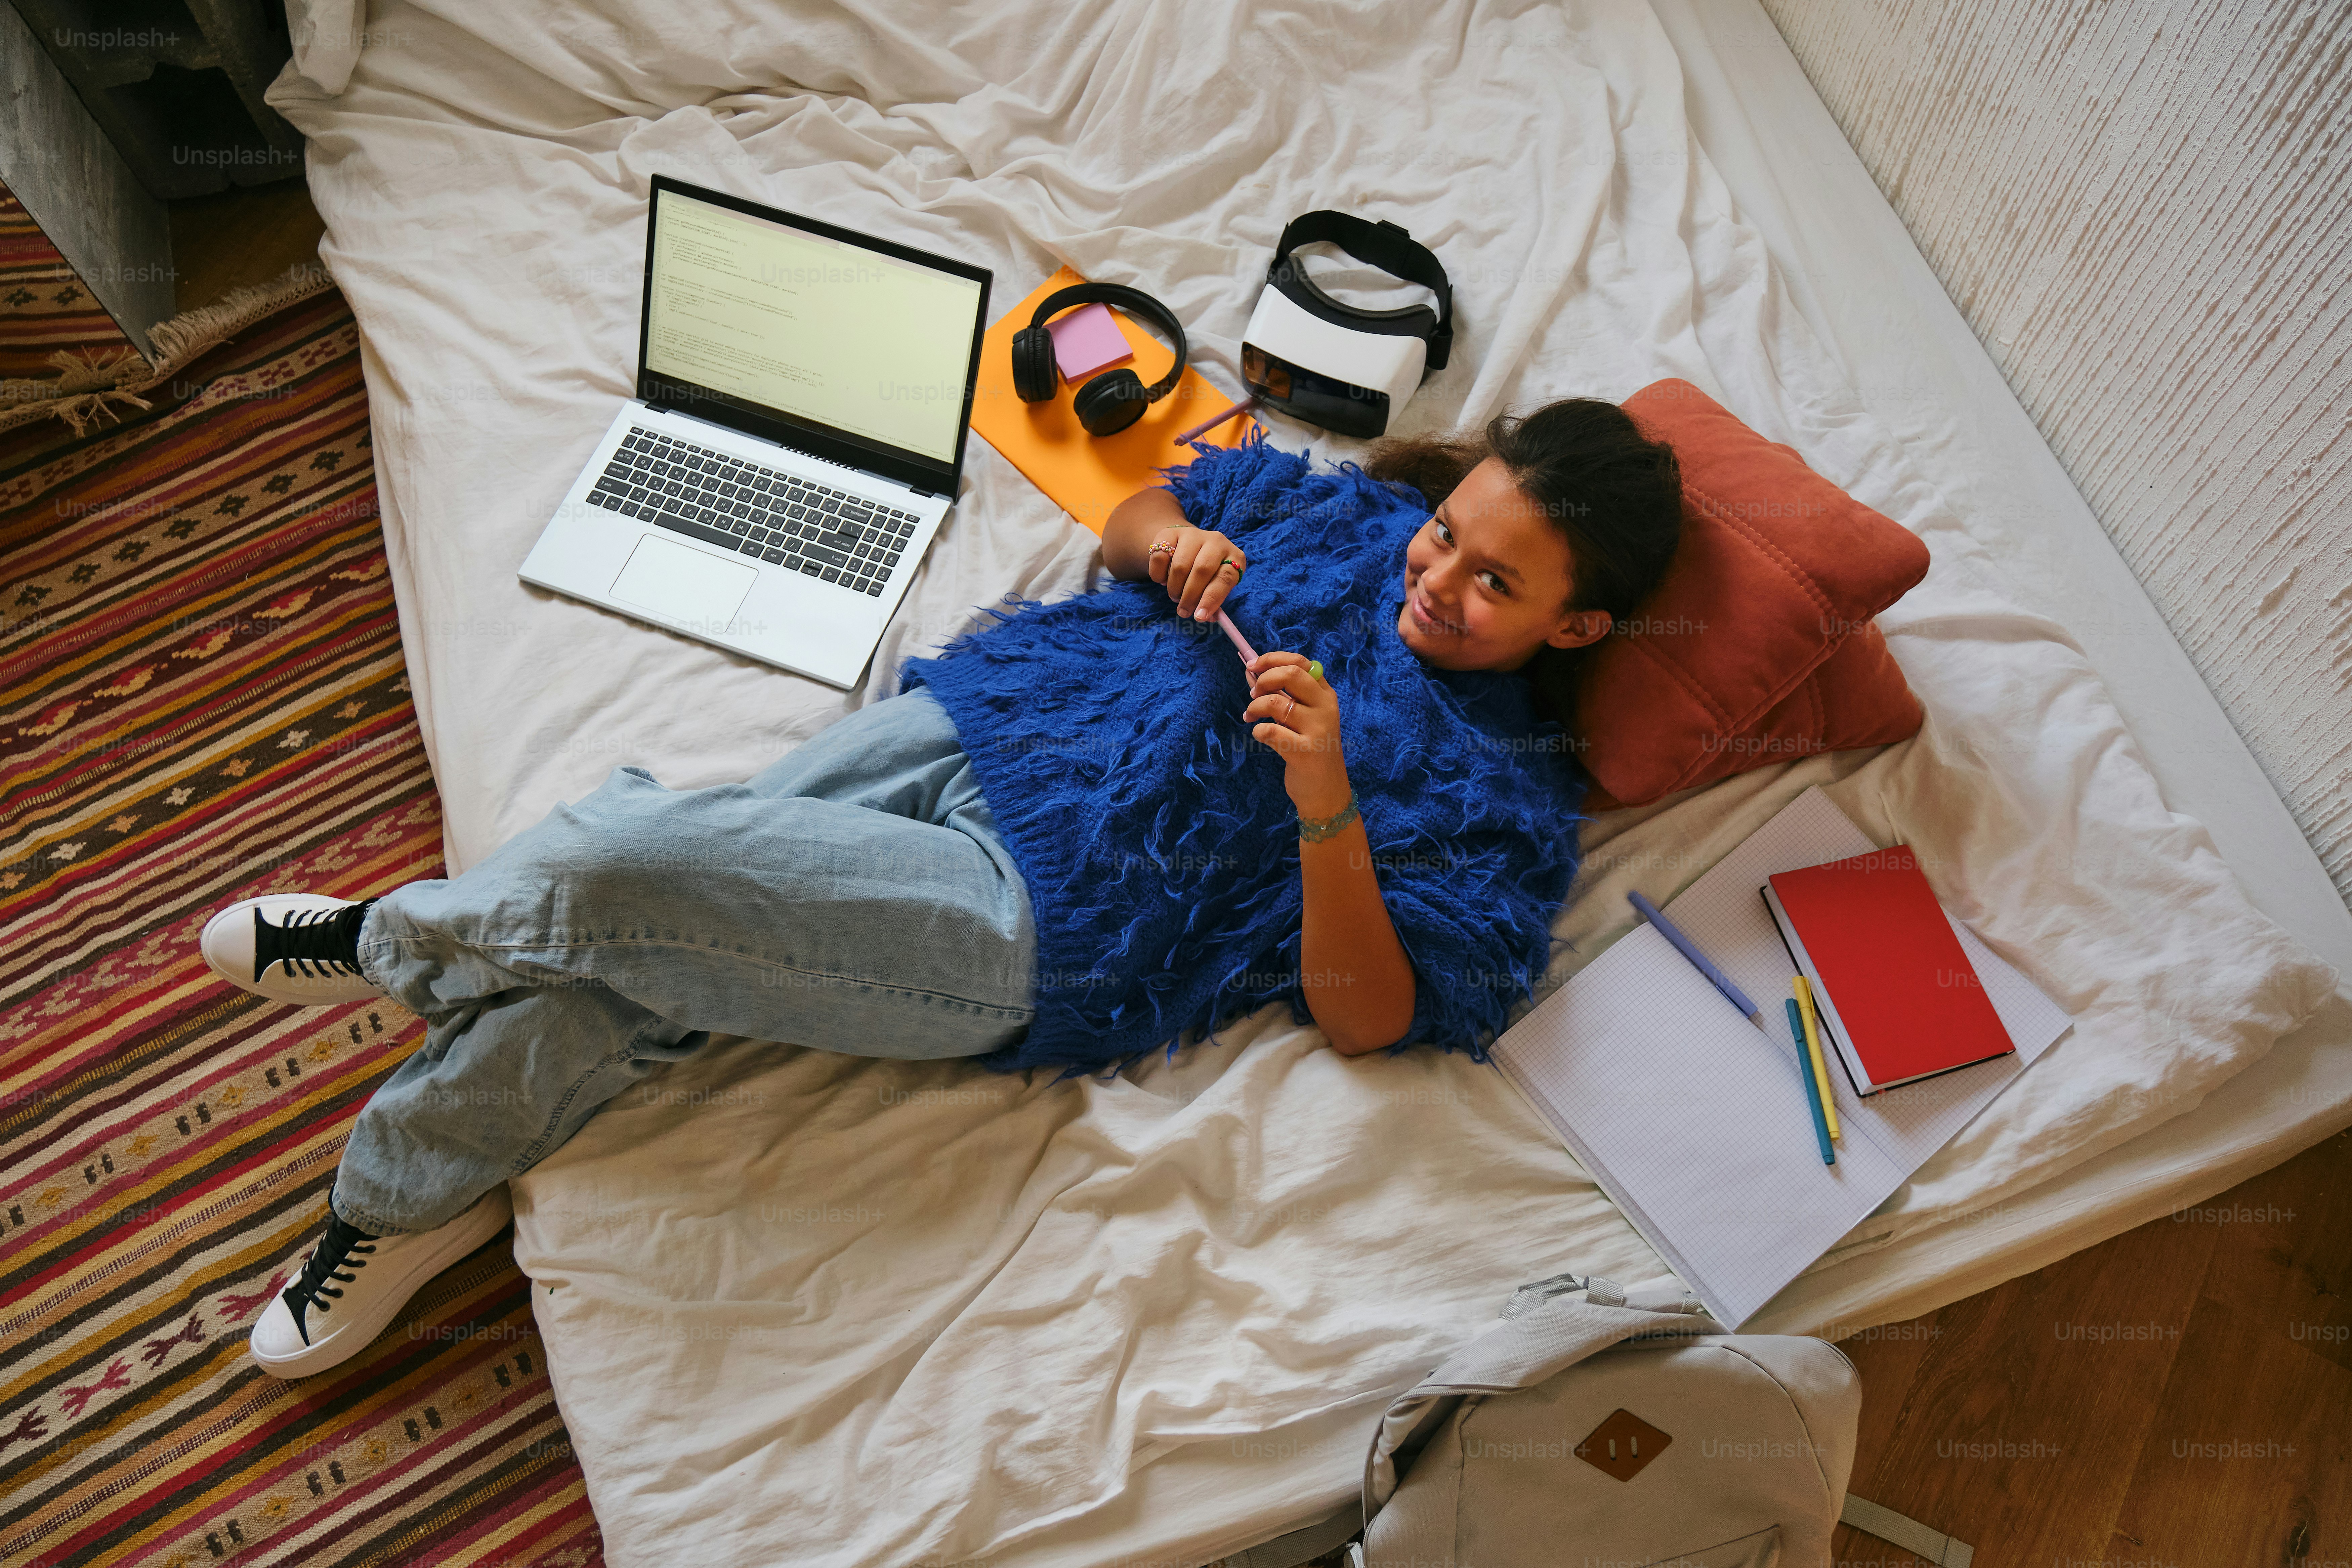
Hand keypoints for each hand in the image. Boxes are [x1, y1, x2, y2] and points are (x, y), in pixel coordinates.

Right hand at [1146, 525, 1247, 621]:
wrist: (1188, 545)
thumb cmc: (1208, 573)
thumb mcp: (1216, 586)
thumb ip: (1213, 603)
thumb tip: (1203, 617)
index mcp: (1234, 556)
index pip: (1225, 577)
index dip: (1212, 599)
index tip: (1199, 617)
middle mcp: (1216, 541)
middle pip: (1201, 570)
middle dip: (1190, 596)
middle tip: (1183, 611)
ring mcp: (1193, 534)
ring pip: (1179, 565)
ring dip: (1174, 588)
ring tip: (1175, 595)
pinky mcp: (1170, 533)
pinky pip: (1159, 557)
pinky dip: (1158, 575)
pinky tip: (1164, 580)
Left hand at [1243, 652, 1350, 814]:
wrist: (1325, 792)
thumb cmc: (1309, 750)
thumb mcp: (1298, 718)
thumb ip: (1278, 693)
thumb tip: (1251, 671)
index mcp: (1325, 694)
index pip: (1302, 662)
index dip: (1273, 659)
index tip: (1253, 666)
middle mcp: (1326, 707)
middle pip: (1291, 674)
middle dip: (1264, 679)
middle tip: (1252, 693)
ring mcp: (1318, 729)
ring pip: (1276, 702)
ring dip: (1255, 707)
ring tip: (1251, 717)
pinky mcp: (1306, 752)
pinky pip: (1270, 731)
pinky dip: (1258, 731)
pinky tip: (1260, 735)